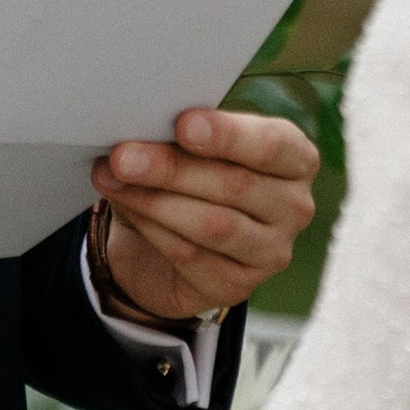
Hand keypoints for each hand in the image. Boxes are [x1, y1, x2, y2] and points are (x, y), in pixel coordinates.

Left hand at [91, 107, 316, 321]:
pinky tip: (127, 207)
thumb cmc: (191, 178)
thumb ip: (180, 135)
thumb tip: (138, 124)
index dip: (228, 135)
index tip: (183, 124)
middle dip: (172, 168)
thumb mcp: (192, 147)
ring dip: (155, 201)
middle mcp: (294, 206)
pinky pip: (191, 257)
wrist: (173, 243)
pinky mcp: (238, 285)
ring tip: (113, 179)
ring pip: (213, 225)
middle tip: (123, 156)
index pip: (272, 145)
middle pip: (235, 185)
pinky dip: (152, 229)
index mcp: (296, 158)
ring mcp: (271, 251)